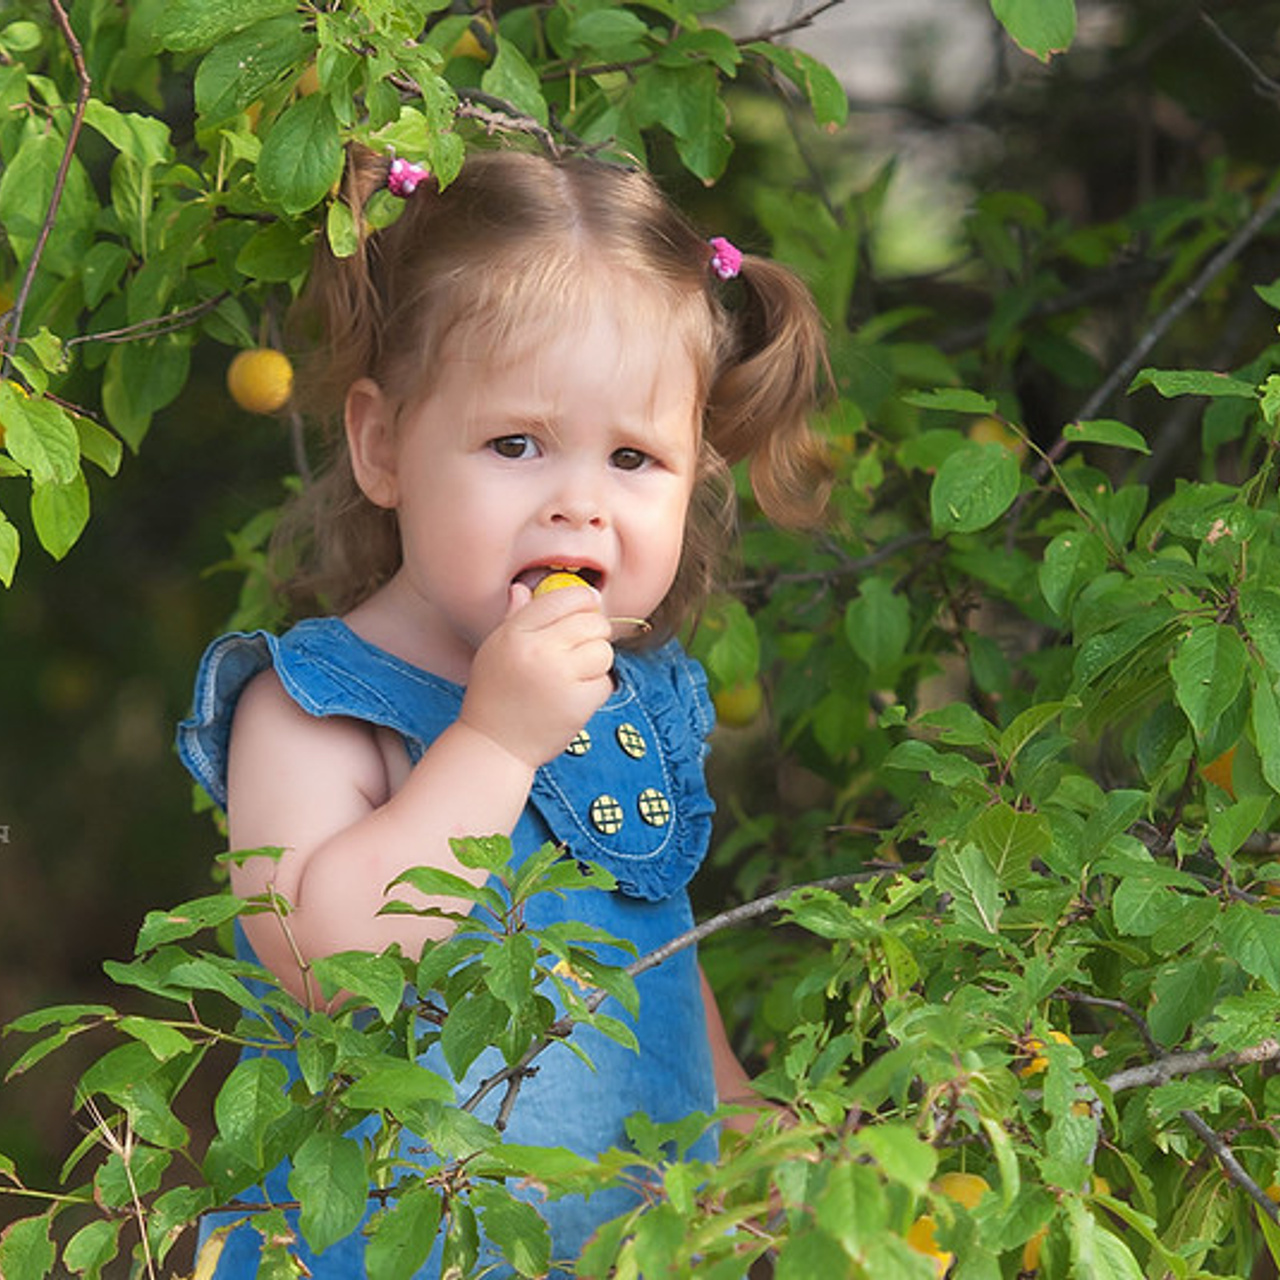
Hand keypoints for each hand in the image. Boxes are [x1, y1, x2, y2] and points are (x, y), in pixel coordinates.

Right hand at [459, 581, 613, 767]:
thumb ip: (515, 617)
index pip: (565, 598)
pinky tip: (574, 696)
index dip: (584, 600)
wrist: (494, 745)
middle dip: (594, 632)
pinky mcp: (578, 703)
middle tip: (581, 648)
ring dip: (596, 662)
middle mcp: (538, 650)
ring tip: (575, 675)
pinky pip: (605, 682)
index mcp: (515, 633)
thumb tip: (524, 588)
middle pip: (592, 622)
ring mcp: (560, 677)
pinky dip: (596, 689)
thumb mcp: (495, 649)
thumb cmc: (494, 695)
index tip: (588, 607)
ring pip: (604, 651)